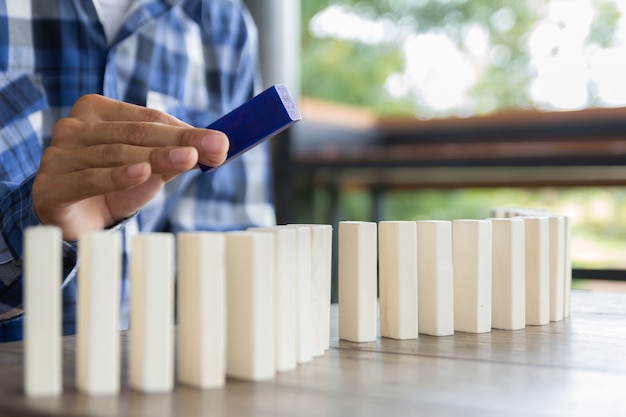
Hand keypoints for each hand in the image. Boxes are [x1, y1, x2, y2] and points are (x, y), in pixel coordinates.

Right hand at [32, 94, 228, 240]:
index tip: (220, 142)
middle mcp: (74, 127)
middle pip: (135, 132)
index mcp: (97, 111)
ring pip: (115, 154)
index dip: (186, 131)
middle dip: (179, 141)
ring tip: (188, 159)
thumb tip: (217, 147)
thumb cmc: (112, 186)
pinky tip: (143, 173)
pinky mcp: (50, 187)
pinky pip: (89, 179)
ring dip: (156, 157)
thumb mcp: (150, 168)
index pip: (149, 118)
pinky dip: (117, 177)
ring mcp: (58, 156)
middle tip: (214, 147)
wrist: (73, 222)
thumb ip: (177, 156)